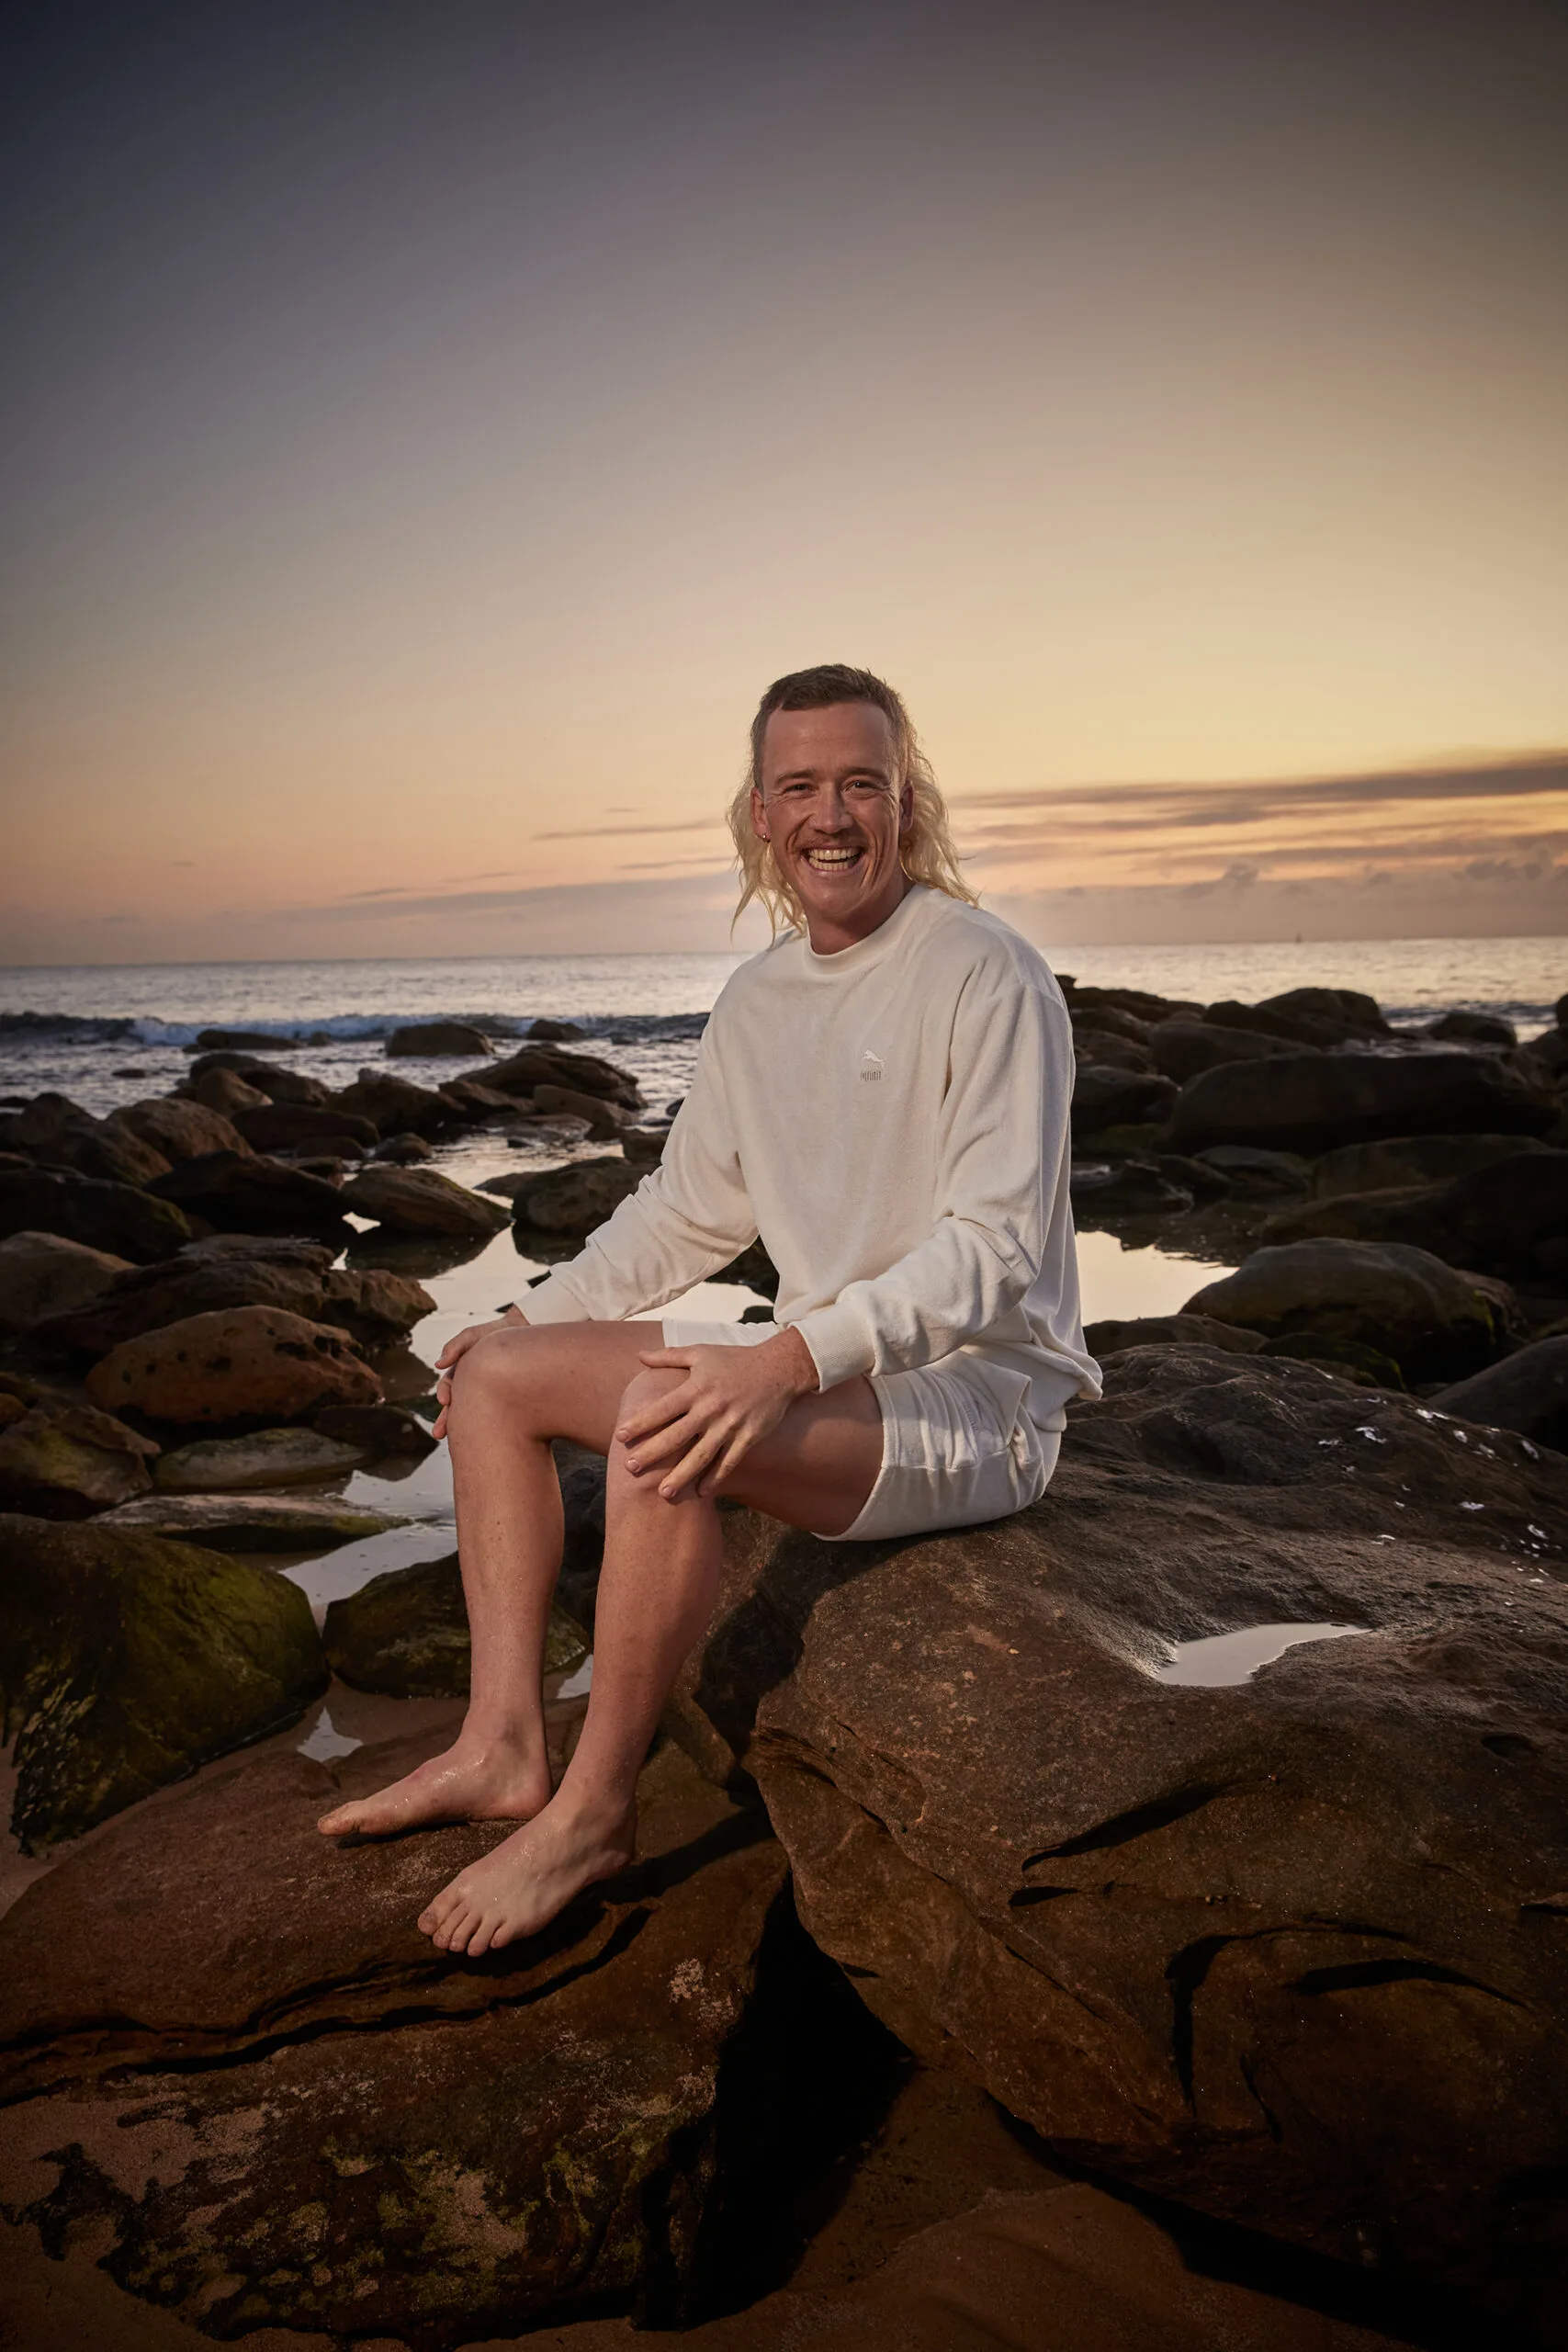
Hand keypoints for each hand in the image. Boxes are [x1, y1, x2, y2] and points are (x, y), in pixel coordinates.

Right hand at [432, 1306, 526, 1438]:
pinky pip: (495, 1418)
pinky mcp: (507, 1403)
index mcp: (465, 1369)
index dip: (446, 1393)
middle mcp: (476, 1384)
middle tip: (439, 1433)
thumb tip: (438, 1365)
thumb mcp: (477, 1336)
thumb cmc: (503, 1333)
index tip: (445, 1401)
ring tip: (452, 1440)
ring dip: (462, 1426)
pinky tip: (484, 1439)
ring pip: (474, 1414)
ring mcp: (491, 1394)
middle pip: (458, 1405)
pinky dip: (486, 1427)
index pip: (451, 1385)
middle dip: (446, 1419)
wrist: (532, 1334)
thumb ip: (456, 1346)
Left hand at [617, 1328, 818, 1502]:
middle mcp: (711, 1408)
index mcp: (696, 1388)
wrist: (778, 1368)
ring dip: (682, 1475)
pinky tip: (702, 1492)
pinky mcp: (749, 1436)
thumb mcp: (701, 1352)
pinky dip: (716, 1477)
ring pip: (702, 1455)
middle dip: (652, 1453)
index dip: (641, 1422)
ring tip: (663, 1492)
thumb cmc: (735, 1359)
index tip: (620, 1436)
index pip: (662, 1408)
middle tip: (630, 1469)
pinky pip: (729, 1461)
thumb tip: (639, 1356)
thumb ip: (669, 1356)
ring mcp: (731, 1425)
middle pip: (677, 1436)